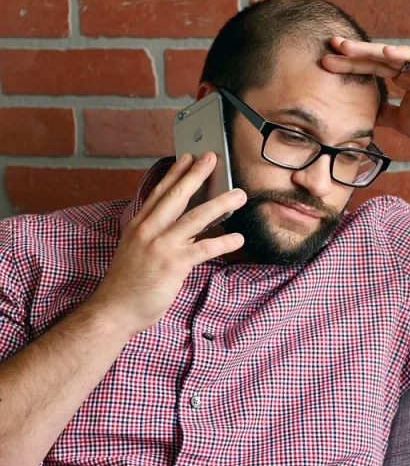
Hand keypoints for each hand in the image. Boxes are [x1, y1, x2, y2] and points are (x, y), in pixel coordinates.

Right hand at [89, 152, 246, 335]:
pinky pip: (204, 249)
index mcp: (139, 225)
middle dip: (196, 175)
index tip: (187, 156)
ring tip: (239, 194)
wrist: (115, 309)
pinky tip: (239, 238)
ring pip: (195, 218)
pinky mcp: (173, 264)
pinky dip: (223, 242)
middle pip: (176, 197)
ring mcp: (160, 246)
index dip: (175, 174)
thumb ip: (160, 237)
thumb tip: (187, 229)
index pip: (159, 193)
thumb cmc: (129, 284)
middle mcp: (148, 230)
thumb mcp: (139, 251)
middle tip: (212, 157)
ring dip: (220, 204)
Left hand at [321, 38, 409, 157]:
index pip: (373, 69)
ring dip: (370, 50)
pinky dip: (404, 54)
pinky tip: (385, 52)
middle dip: (353, 53)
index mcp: (405, 79)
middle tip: (330, 45)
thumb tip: (367, 114)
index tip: (326, 64)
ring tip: (348, 47)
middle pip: (378, 58)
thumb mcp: (403, 122)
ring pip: (395, 55)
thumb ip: (386, 114)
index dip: (351, 65)